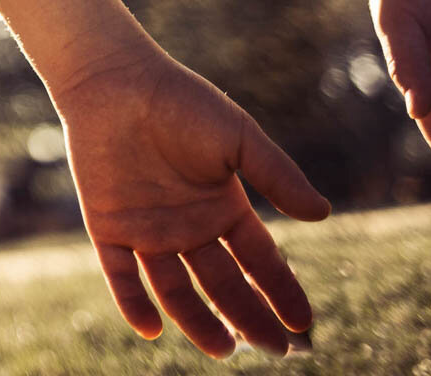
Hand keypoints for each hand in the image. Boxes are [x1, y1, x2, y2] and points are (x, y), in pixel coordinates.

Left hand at [55, 52, 329, 357]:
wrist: (117, 81)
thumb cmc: (181, 102)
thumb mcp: (238, 138)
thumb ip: (277, 175)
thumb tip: (323, 214)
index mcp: (222, 206)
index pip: (259, 260)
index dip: (281, 291)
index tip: (303, 324)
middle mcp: (187, 225)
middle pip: (223, 283)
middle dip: (249, 316)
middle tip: (273, 349)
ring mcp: (147, 229)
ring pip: (175, 289)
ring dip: (197, 321)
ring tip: (224, 349)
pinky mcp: (107, 226)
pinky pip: (120, 274)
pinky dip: (132, 303)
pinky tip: (150, 329)